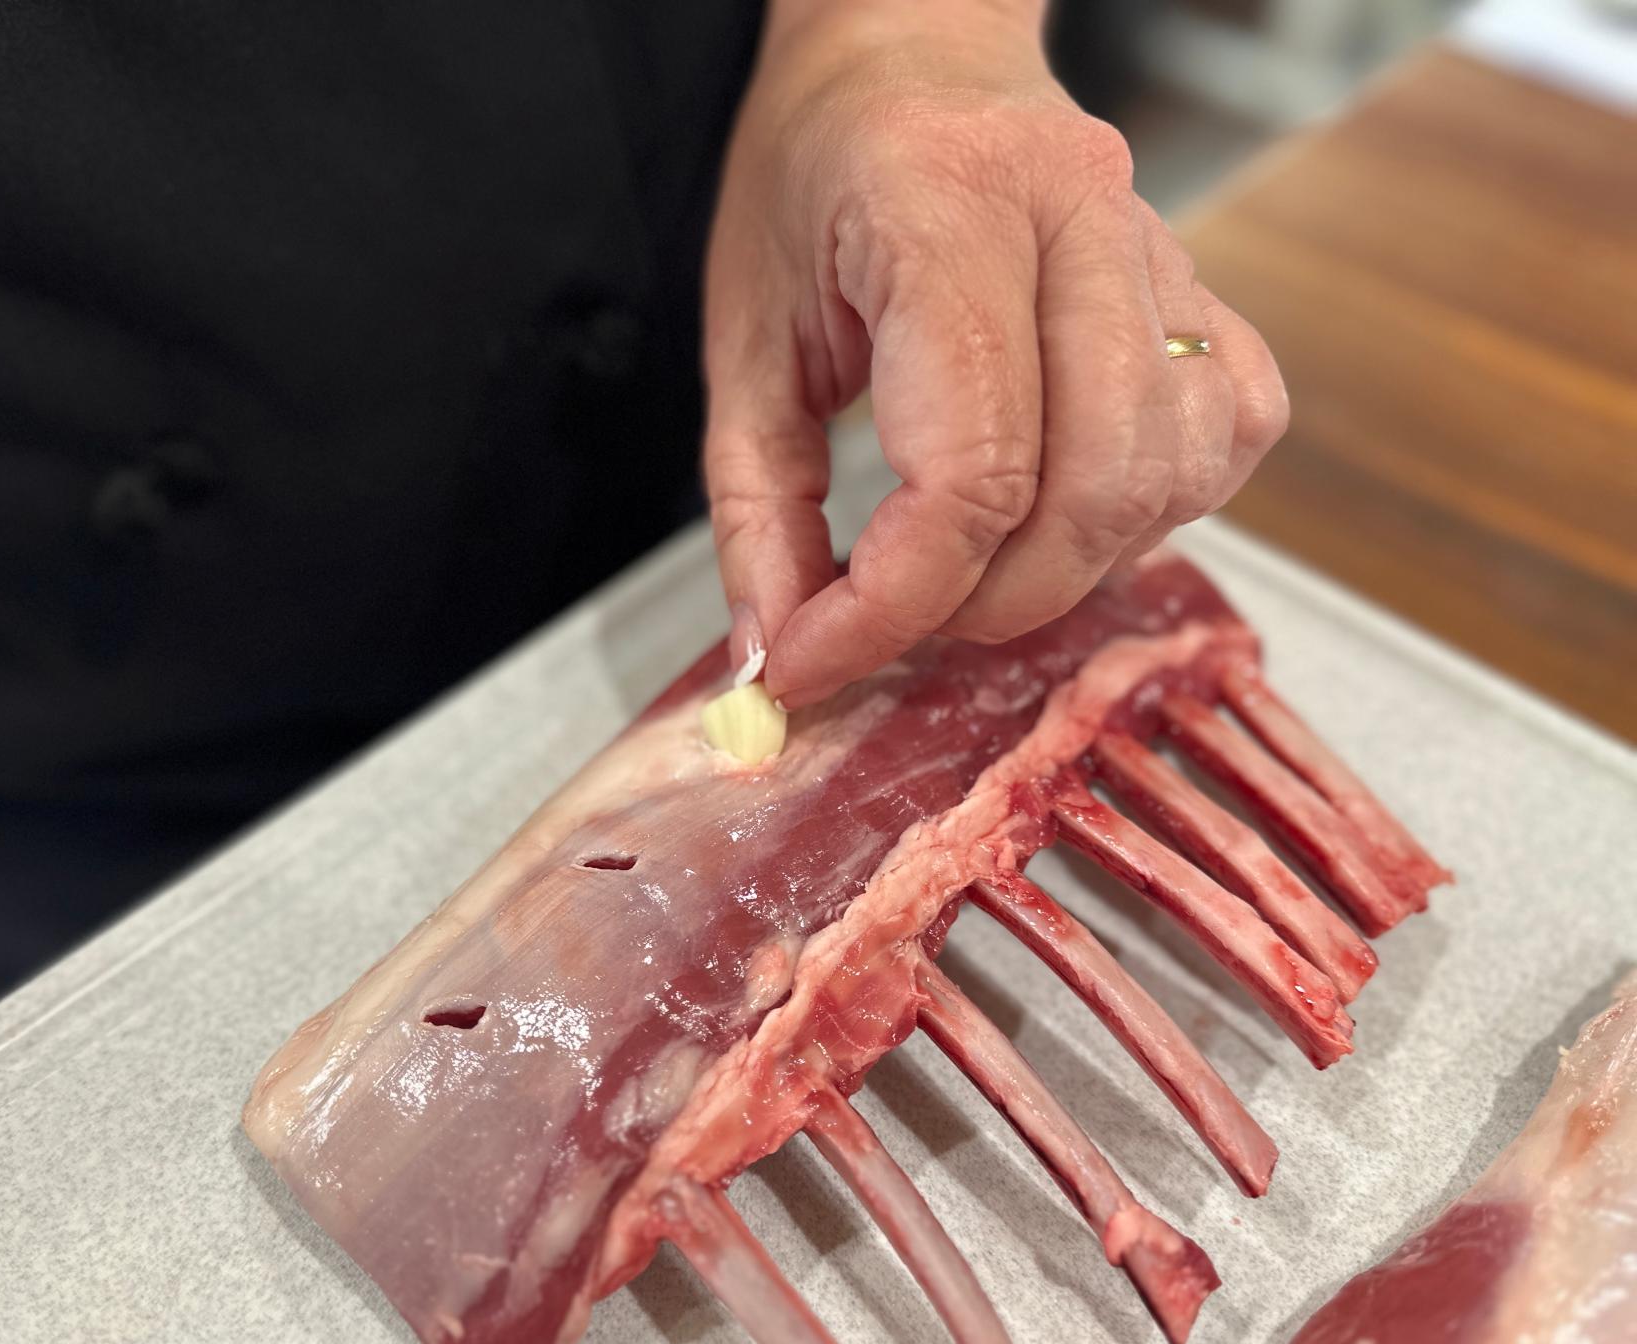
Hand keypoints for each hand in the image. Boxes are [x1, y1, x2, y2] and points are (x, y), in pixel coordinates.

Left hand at [704, 0, 1288, 707]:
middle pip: (1088, 489)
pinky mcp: (1208, 286)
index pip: (970, 469)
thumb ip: (755, 511)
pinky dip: (1152, 510)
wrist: (910, 51)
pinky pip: (1225, 435)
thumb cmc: (817, 176)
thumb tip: (784, 657)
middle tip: (901, 616)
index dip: (893, 603)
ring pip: (1167, 476)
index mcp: (944, 207)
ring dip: (1070, 567)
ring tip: (975, 562)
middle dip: (986, 603)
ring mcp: (1161, 246)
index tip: (819, 657)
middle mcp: (1079, 215)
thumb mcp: (743, 340)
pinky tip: (1070, 504)